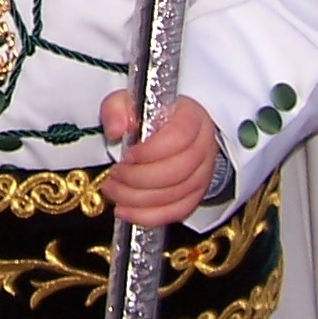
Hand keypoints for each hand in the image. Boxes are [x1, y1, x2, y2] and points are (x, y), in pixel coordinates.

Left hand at [99, 92, 220, 226]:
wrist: (163, 129)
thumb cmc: (147, 114)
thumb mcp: (127, 102)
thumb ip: (117, 109)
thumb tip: (116, 129)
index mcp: (192, 117)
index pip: (179, 136)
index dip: (151, 151)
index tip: (127, 155)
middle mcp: (204, 146)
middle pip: (179, 170)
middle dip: (140, 178)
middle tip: (114, 175)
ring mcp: (203, 173)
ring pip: (177, 195)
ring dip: (139, 199)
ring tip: (113, 191)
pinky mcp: (196, 194)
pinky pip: (177, 212)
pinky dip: (149, 216)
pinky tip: (126, 211)